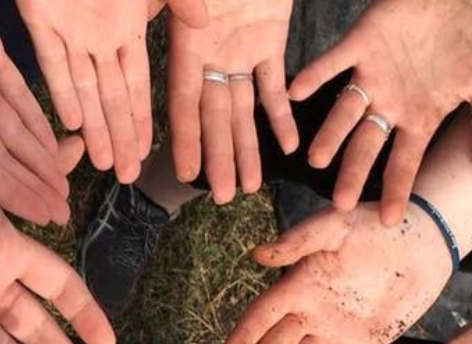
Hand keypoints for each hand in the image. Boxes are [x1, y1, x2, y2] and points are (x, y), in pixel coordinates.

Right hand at [0, 0, 70, 225]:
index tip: (41, 215)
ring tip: (63, 187)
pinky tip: (56, 142)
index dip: (12, 193)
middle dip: (32, 187)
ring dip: (39, 161)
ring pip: (15, 132)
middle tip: (62, 212)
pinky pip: (19, 97)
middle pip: (3, 158)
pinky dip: (38, 121)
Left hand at [15, 0, 190, 182]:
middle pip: (111, 96)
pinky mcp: (38, 16)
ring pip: (83, 88)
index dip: (142, 118)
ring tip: (101, 163)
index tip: (147, 152)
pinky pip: (50, 60)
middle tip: (127, 176)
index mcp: (127, 24)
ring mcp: (70, 29)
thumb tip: (204, 22)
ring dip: (93, 127)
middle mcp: (100, 36)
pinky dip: (61, 91)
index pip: (137, 82)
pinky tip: (72, 123)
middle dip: (120, 137)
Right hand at [168, 0, 297, 202]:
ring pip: (242, 109)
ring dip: (247, 147)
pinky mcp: (269, 40)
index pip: (183, 99)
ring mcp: (239, 48)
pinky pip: (274, 85)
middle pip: (213, 114)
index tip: (184, 173)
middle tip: (222, 196)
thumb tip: (193, 15)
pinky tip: (288, 146)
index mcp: (188, 40)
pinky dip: (281, 115)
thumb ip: (187, 2)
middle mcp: (211, 52)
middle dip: (219, 156)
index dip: (185, 136)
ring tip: (249, 187)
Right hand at [220, 202, 451, 343]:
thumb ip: (299, 241)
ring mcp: (337, 329)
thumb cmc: (377, 225)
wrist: (426, 239)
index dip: (242, 339)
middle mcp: (312, 311)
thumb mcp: (336, 225)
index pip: (262, 317)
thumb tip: (257, 256)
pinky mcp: (365, 341)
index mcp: (300, 284)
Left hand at [289, 0, 471, 224]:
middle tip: (339, 203)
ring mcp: (371, 75)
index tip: (388, 220)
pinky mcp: (358, 44)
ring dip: (330, 134)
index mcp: (415, 119)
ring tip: (315, 159)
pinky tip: (296, 92)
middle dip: (353, 172)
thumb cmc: (467, 44)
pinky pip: (332, 62)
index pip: (403, 162)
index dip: (396, 189)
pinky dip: (315, 75)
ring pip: (344, 111)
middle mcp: (388, 104)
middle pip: (365, 144)